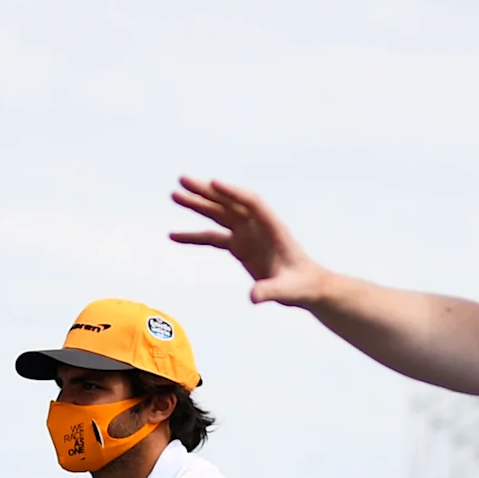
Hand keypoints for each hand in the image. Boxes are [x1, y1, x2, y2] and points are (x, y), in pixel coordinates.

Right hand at [169, 177, 335, 305]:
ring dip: (197, 205)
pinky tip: (173, 236)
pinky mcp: (239, 246)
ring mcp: (247, 234)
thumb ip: (271, 292)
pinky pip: (212, 237)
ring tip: (174, 195)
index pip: (252, 202)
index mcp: (273, 228)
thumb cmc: (301, 286)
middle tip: (182, 180)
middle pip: (229, 202)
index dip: (233, 193)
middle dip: (206, 191)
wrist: (306, 287)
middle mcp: (258, 226)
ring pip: (218, 214)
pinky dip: (194, 236)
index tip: (213, 182)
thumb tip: (253, 297)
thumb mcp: (288, 291)